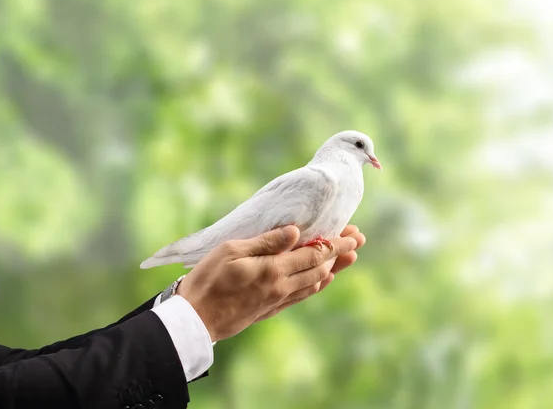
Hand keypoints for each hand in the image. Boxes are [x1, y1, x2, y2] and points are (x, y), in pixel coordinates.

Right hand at [176, 225, 363, 340]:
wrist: (194, 320)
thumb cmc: (207, 280)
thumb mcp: (232, 251)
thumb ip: (266, 242)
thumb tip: (295, 232)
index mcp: (274, 270)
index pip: (314, 254)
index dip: (336, 243)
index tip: (353, 234)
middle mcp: (281, 287)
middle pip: (320, 268)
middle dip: (341, 253)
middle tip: (358, 239)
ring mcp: (277, 300)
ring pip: (315, 283)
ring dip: (334, 268)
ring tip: (349, 258)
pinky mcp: (270, 309)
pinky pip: (302, 296)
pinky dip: (317, 285)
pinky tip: (323, 279)